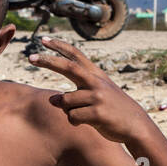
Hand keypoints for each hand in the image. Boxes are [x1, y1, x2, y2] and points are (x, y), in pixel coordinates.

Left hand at [30, 37, 153, 144]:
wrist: (136, 125)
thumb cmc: (112, 110)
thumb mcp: (97, 95)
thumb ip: (75, 94)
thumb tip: (53, 99)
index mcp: (96, 75)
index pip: (76, 56)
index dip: (60, 47)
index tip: (44, 40)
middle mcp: (96, 82)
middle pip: (68, 67)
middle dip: (48, 61)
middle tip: (30, 58)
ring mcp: (98, 97)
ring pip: (66, 101)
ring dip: (68, 110)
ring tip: (84, 115)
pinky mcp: (98, 113)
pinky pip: (72, 117)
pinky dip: (74, 122)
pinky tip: (88, 123)